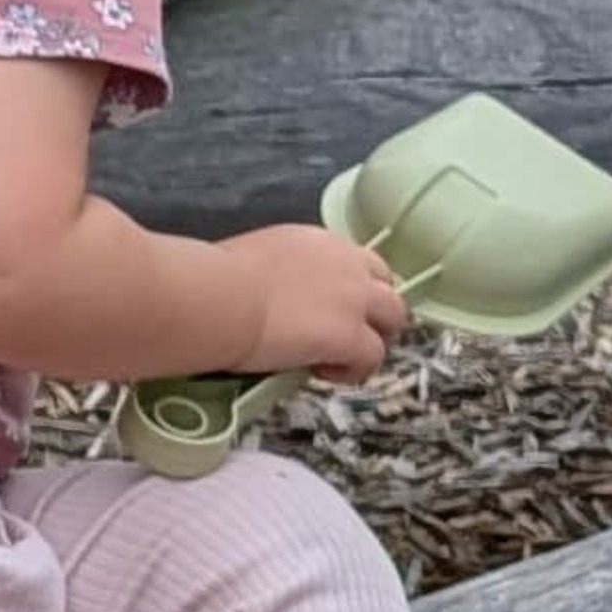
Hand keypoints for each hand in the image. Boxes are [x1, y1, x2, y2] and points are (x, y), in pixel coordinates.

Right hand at [223, 223, 408, 382]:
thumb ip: (279, 274)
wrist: (218, 298)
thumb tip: (268, 297)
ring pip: (394, 319)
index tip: (330, 307)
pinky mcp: (352, 336)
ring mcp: (354, 300)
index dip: (350, 288)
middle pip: (388, 288)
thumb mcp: (255, 261)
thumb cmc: (216, 280)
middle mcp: (345, 263)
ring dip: (372, 339)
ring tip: (339, 358)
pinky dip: (352, 369)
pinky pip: (373, 357)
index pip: (356, 262)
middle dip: (374, 314)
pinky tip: (321, 370)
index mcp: (317, 241)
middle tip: (346, 336)